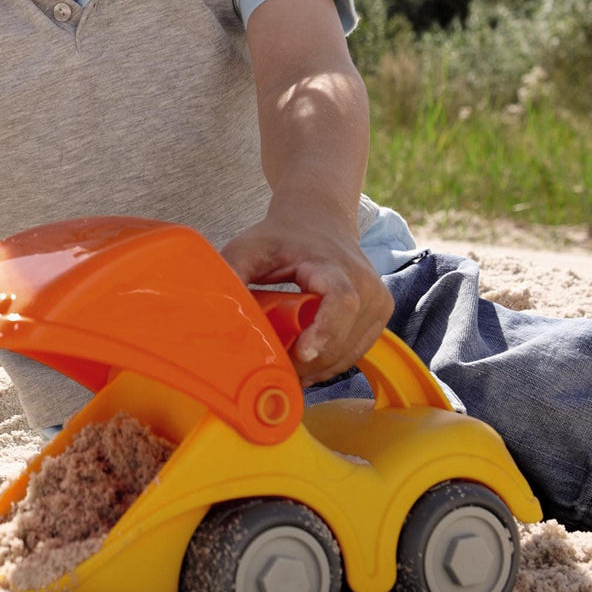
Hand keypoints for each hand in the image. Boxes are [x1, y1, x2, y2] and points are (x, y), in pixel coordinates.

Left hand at [221, 206, 392, 385]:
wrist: (319, 220)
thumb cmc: (283, 236)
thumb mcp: (251, 247)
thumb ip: (232, 270)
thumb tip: (212, 304)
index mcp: (336, 266)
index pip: (341, 302)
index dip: (325, 330)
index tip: (303, 352)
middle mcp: (366, 285)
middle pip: (342, 336)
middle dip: (308, 360)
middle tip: (274, 370)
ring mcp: (379, 303)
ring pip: (349, 351)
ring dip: (318, 367)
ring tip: (285, 370)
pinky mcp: (379, 317)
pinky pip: (355, 352)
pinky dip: (329, 363)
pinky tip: (304, 366)